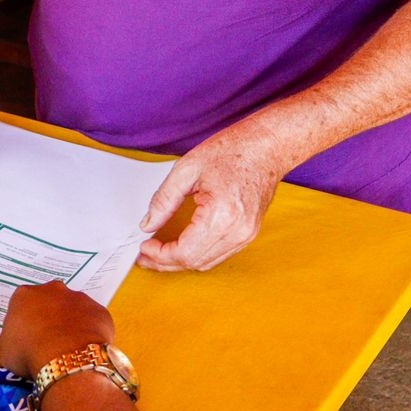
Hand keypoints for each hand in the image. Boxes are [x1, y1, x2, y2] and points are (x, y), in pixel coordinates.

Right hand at [0, 281, 114, 377]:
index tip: (27, 340)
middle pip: (49, 302)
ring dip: (71, 323)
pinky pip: (93, 322)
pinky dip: (89, 333)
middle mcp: (53, 289)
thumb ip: (9, 340)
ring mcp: (79, 298)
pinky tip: (85, 350)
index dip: (24, 324)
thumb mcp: (3, 351)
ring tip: (68, 349)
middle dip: (49, 317)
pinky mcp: (99, 311)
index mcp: (25, 295)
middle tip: (48, 342)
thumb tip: (17, 342)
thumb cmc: (28, 353)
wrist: (66, 359)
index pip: (22, 305)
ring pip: (73, 310)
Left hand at [136, 124, 287, 271]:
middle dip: (166, 262)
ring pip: (206, 263)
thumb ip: (163, 200)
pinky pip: (218, 255)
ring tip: (158, 253)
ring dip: (181, 261)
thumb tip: (148, 224)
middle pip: (195, 262)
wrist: (266, 146)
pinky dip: (197, 254)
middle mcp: (238, 231)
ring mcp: (246, 235)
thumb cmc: (232, 150)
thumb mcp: (186, 169)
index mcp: (222, 215)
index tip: (144, 247)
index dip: (159, 255)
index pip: (185, 252)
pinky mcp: (248, 234)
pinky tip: (182, 246)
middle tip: (145, 255)